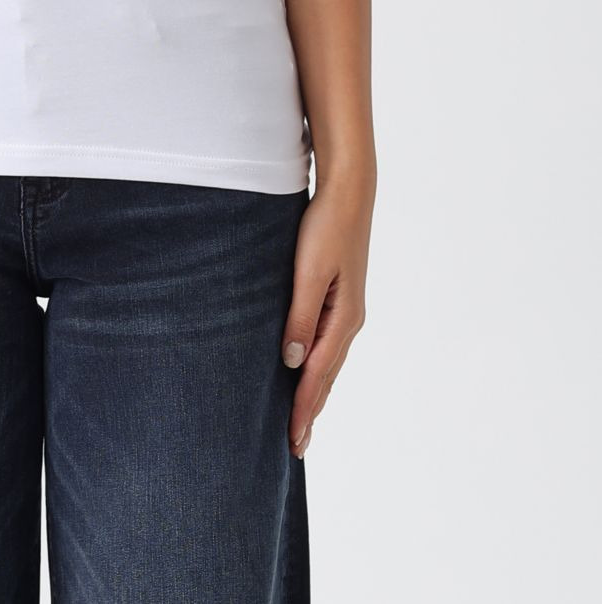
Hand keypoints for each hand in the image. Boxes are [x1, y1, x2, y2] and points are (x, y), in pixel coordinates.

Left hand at [280, 172, 373, 457]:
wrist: (348, 194)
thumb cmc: (325, 228)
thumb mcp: (308, 273)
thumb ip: (300, 316)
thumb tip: (291, 362)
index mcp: (343, 319)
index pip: (318, 375)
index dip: (304, 409)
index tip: (293, 441)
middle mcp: (348, 321)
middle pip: (326, 376)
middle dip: (311, 411)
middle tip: (296, 446)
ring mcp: (345, 310)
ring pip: (327, 362)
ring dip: (314, 392)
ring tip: (300, 420)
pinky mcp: (338, 297)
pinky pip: (326, 343)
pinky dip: (316, 367)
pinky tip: (305, 371)